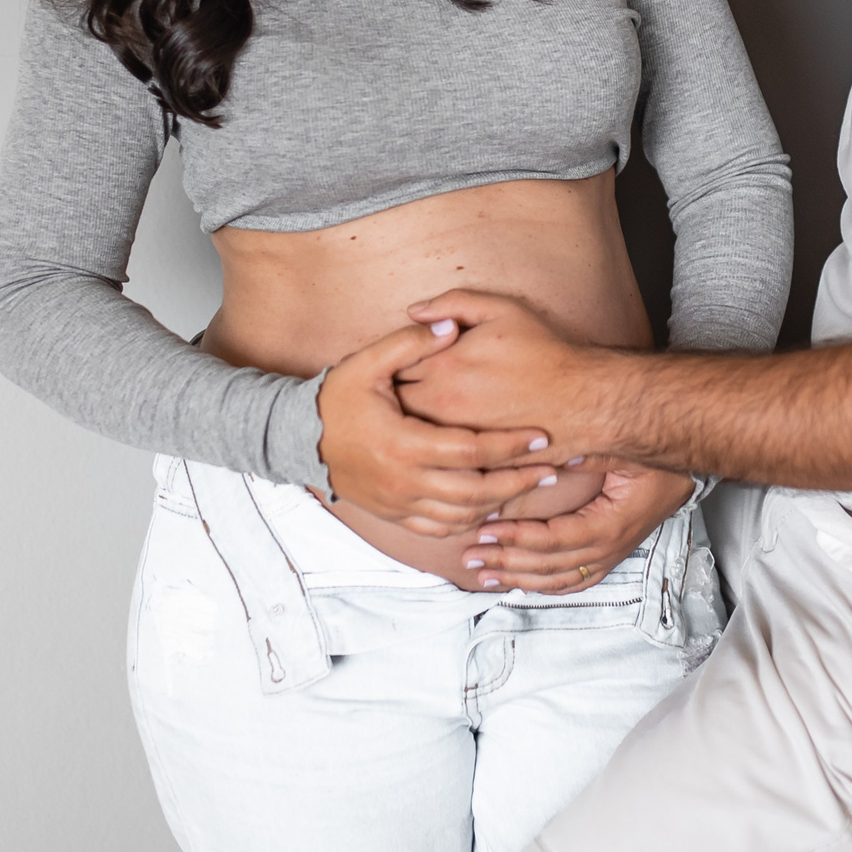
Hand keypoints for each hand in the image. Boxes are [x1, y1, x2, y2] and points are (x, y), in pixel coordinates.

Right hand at [318, 320, 562, 536]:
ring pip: (461, 515)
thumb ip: (410, 343)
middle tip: (551, 470)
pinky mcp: (394, 515)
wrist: (299, 438)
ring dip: (500, 504)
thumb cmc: (337, 398)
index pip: (471, 451)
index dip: (509, 445)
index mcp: (403, 444)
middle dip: (517, 481)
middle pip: (475, 491)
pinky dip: (470, 521)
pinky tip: (491, 508)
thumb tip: (449, 324)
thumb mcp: (367, 362)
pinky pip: (440, 528)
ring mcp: (399, 503)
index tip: (540, 435)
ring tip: (530, 488)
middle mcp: (404, 481)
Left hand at [399, 290, 621, 456]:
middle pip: (394, 404)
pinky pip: (435, 458)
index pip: (393, 365)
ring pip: (410, 434)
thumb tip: (413, 311)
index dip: (390, 362)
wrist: (583, 402)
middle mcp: (442, 405)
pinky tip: (434, 439)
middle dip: (389, 398)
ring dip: (404, 425)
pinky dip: (429, 450)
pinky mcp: (469, 460)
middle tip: (391, 391)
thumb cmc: (544, 353)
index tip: (393, 361)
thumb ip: (453, 303)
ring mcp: (455, 436)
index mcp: (443, 366)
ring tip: (407, 415)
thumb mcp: (502, 309)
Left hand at [458, 464, 692, 592]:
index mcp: (609, 524)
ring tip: (485, 574)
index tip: (485, 529)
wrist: (687, 473)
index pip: (553, 539)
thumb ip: (589, 455)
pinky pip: (574, 581)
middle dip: (507, 561)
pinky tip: (520, 582)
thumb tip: (553, 459)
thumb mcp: (625, 450)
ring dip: (519, 577)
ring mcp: (610, 555)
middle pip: (550, 565)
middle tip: (472, 556)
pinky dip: (544, 585)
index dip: (517, 537)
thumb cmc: (659, 458)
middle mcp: (609, 548)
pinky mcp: (609, 555)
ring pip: (558, 579)